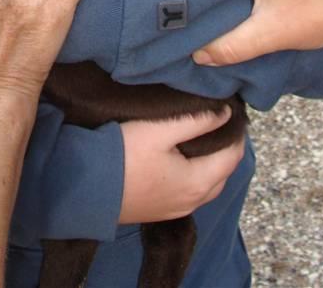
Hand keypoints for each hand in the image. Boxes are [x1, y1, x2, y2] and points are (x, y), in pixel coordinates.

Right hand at [119, 110, 244, 222]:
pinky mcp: (160, 212)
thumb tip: (226, 113)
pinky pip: (191, 192)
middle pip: (223, 173)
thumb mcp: (160, 129)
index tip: (234, 111)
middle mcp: (193, 202)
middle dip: (227, 148)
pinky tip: (184, 159)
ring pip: (207, 185)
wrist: (85, 186)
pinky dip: (197, 175)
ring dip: (212, 163)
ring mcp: (176, 210)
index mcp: (198, 182)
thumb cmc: (125, 153)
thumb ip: (197, 120)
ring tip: (205, 137)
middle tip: (221, 121)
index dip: (237, 133)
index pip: (233, 156)